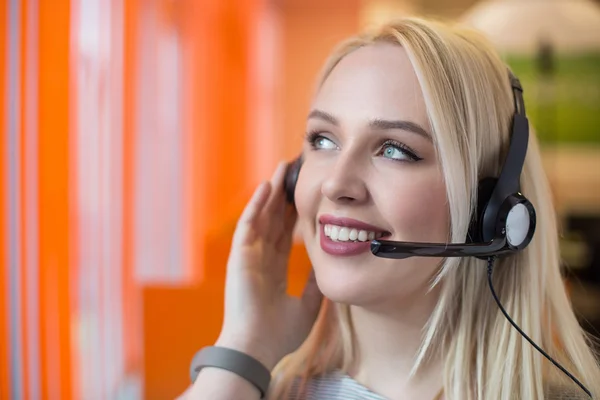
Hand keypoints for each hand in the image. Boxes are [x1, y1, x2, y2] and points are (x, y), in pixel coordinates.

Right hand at [217, 161, 322, 369]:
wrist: (256, 349)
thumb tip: (326, 268)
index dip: (295, 214)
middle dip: (285, 196)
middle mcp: (260, 259)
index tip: (308, 196)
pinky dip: (257, 204)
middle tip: (296, 172)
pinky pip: (249, 223)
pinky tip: (267, 186)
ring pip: (262, 216)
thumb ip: (314, 285)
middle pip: (274, 220)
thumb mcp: (307, 306)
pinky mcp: (239, 255)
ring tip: (282, 168)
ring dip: (271, 192)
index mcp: (273, 270)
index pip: (285, 235)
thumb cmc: (278, 334)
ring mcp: (248, 256)